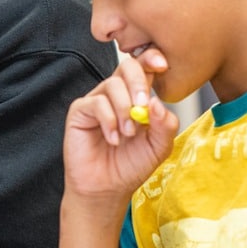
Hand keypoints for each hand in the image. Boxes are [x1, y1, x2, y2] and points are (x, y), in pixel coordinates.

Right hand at [62, 51, 178, 205]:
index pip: (145, 67)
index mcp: (137, 96)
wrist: (108, 189)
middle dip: (138, 82)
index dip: (152, 59)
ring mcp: (98, 101)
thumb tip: (156, 101)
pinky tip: (113, 139)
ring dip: (124, 109)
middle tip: (143, 107)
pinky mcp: (80, 111)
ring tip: (128, 134)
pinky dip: (109, 121)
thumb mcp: (159, 146)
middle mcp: (117, 94)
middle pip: (127, 67)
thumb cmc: (131, 165)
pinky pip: (96, 103)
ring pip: (112, 84)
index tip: (163, 65)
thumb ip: (165, 124)